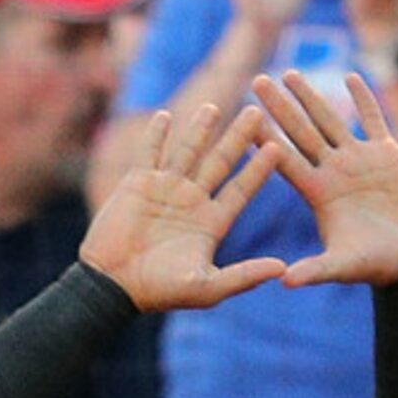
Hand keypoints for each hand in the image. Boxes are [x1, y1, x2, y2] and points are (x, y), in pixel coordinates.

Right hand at [81, 102, 289, 308]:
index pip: (242, 189)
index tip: (277, 146)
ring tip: (215, 105)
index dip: (259, 168)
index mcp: (212, 223)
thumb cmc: (161, 291)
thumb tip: (283, 268)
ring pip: (188, 151)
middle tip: (256, 111)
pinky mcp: (138, 183)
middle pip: (220, 162)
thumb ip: (244, 275)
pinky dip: (156, 134)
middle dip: (238, 137)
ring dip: (200, 128)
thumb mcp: (209, 288)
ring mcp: (165, 189)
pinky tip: (166, 115)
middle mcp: (193, 201)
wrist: (115, 285)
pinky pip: (149, 152)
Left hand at [252, 69, 397, 282]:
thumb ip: (316, 270)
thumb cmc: (374, 264)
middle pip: (301, 132)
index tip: (245, 118)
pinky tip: (351, 76)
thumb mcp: (343, 267)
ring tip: (290, 74)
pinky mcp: (387, 154)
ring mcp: (359, 160)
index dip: (266, 140)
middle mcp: (334, 171)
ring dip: (311, 97)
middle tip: (256, 80)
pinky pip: (373, 120)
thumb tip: (285, 281)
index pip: (286, 161)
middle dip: (280, 107)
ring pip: (330, 120)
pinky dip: (364, 99)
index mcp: (319, 192)